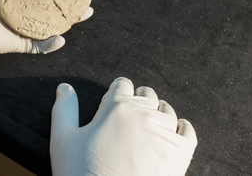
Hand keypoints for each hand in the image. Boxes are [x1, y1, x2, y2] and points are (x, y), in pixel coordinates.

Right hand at [51, 78, 196, 175]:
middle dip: (137, 100)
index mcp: (116, 107)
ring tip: (147, 125)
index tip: (113, 102)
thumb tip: (65, 87)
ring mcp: (165, 133)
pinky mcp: (180, 153)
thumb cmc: (82, 173)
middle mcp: (144, 114)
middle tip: (128, 116)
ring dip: (157, 112)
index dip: (116, 92)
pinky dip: (182, 128)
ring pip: (166, 110)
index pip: (122, 85)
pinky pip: (188, 132)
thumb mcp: (63, 139)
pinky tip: (175, 131)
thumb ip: (64, 109)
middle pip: (146, 94)